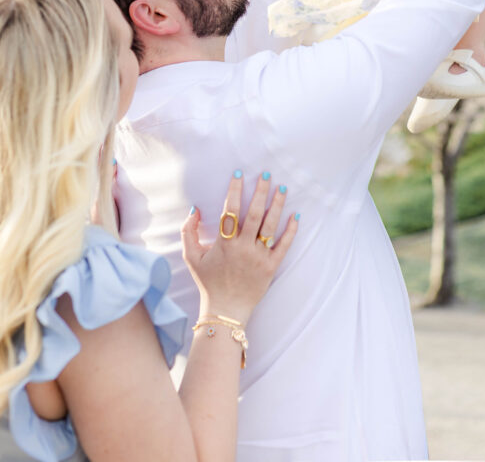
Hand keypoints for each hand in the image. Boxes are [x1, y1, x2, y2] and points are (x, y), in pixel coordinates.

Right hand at [181, 173, 297, 323]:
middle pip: (253, 214)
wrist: (225, 310)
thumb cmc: (208, 282)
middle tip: (266, 174)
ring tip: (282, 187)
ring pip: (270, 226)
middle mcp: (243, 248)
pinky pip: (283, 246)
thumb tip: (195, 209)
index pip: (230, 210)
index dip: (234, 190)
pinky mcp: (271, 267)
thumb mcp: (191, 257)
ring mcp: (258, 258)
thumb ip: (188, 231)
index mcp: (224, 244)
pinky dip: (290, 231)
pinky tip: (295, 215)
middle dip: (260, 192)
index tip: (239, 173)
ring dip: (277, 205)